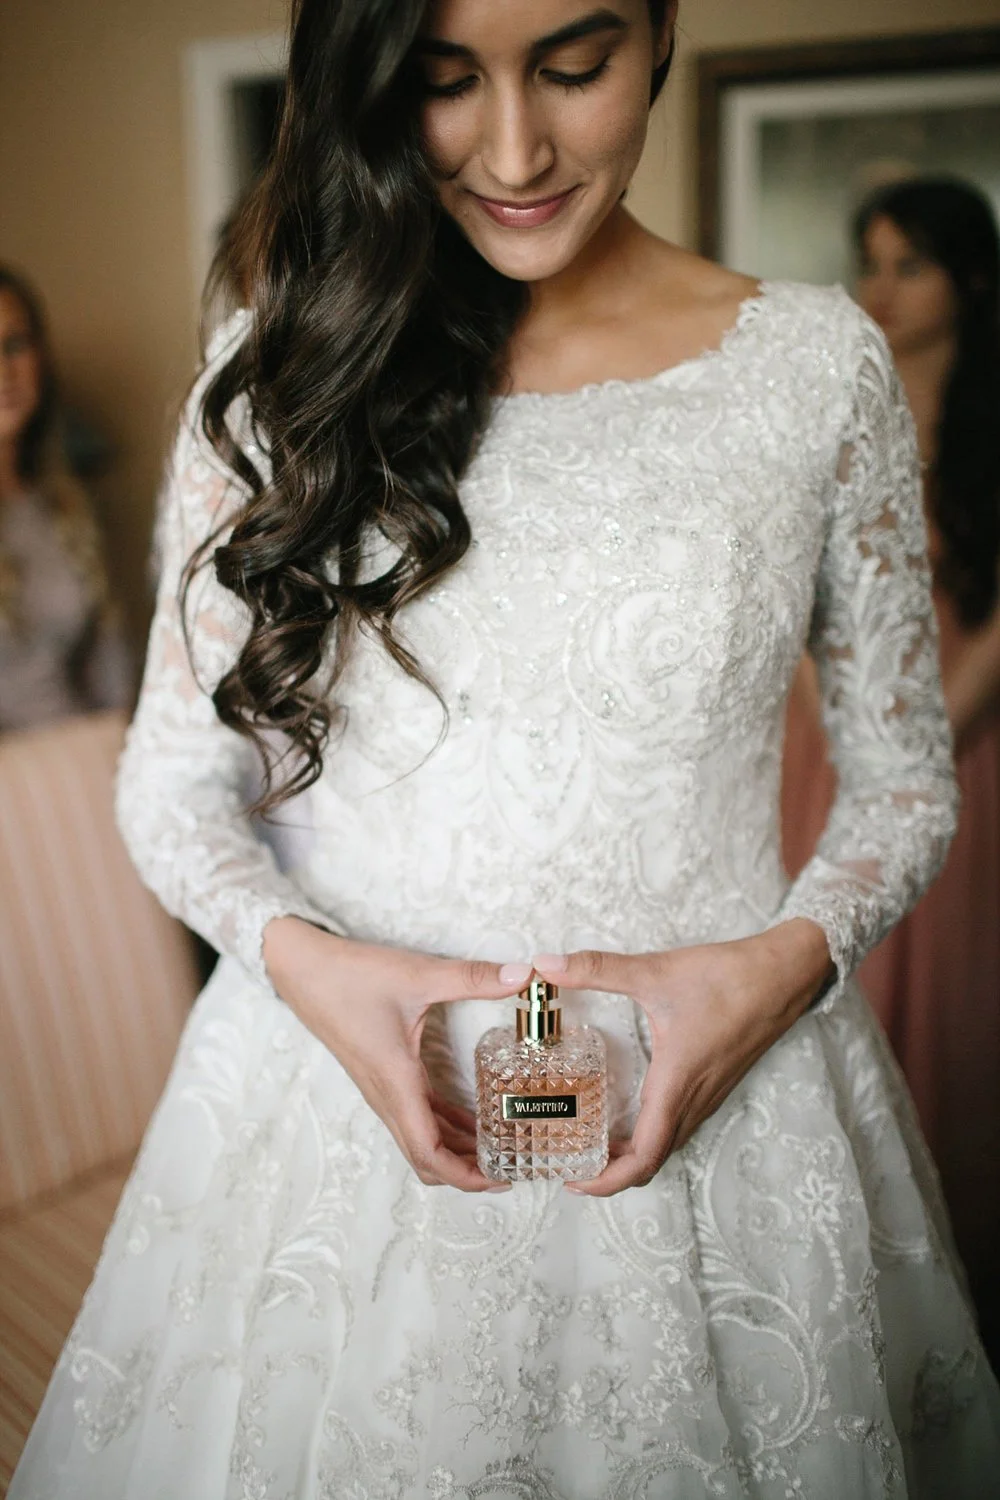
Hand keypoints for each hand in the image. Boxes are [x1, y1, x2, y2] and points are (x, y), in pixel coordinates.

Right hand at [264, 917, 531, 1192]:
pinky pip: (415, 1115)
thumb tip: (523, 974)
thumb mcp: (418, 975)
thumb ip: (472, 977)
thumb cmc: (350, 976)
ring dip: (456, 1151)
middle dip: (466, 1172)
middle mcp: (387, 1095)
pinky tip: (471, 1118)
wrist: (302, 969)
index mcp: (396, 1082)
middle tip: (510, 1169)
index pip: (428, 1152)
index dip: (464, 1176)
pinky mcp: (382, 1076)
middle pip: (426, 1157)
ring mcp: (382, 1088)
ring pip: (420, 1138)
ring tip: (499, 1148)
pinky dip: (444, 1127)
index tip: (500, 1181)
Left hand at [532, 918, 831, 1195]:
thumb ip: (597, 968)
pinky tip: (627, 1111)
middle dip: (612, 1173)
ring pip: (668, 1143)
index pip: (644, 1158)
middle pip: (653, 1160)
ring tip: (591, 1142)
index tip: (574, 1180)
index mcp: (677, 1085)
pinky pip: (679, 1124)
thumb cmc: (727, 978)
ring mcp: (709, 1094)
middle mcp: (695, 1100)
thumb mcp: (655, 972)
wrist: (785, 974)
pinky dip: (650, 1134)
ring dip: (632, 1155)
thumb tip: (545, 963)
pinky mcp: (716, 1082)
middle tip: (571, 1162)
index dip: (608, 1181)